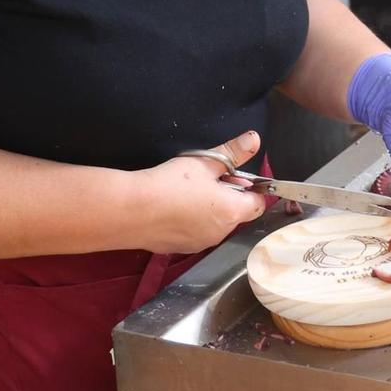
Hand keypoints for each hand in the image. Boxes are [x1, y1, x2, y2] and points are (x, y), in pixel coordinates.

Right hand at [136, 130, 268, 253]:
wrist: (132, 211)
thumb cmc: (171, 184)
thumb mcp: (205, 162)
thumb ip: (233, 152)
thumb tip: (254, 140)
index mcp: (232, 212)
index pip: (258, 204)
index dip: (251, 189)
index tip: (234, 177)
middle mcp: (221, 233)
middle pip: (236, 214)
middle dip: (227, 198)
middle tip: (206, 180)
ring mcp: (200, 244)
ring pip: (214, 225)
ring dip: (208, 211)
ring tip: (186, 192)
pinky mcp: (180, 249)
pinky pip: (194, 234)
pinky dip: (190, 222)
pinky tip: (172, 208)